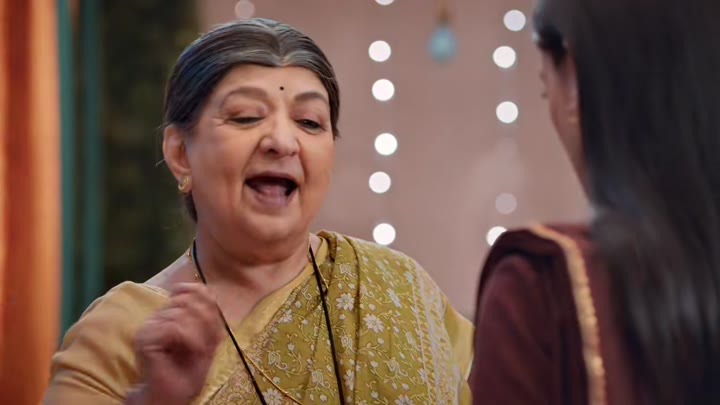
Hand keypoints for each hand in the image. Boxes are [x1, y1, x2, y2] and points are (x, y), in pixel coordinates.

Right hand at [130, 283, 222, 404]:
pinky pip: (174, 328)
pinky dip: (191, 339)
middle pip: (189, 300)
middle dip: (206, 321)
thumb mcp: (207, 340)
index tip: (213, 326)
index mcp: (170, 314)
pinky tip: (194, 350)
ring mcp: (149, 326)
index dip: (208, 303)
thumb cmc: (187, 372)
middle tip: (207, 343)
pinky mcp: (145, 338)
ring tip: (200, 350)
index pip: (191, 291)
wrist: (172, 397)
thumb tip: (210, 290)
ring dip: (200, 334)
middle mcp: (157, 316)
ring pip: (182, 314)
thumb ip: (209, 316)